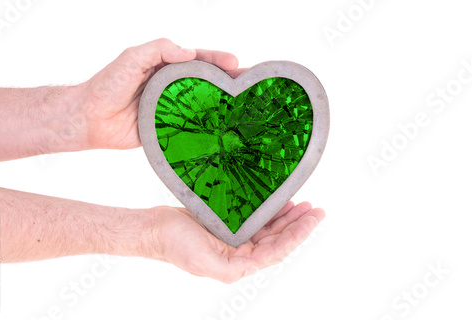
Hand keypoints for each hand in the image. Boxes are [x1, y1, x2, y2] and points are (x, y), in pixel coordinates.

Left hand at [77, 38, 243, 149]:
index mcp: (166, 66)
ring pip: (203, 105)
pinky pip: (191, 127)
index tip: (236, 63)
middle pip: (206, 82)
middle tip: (250, 85)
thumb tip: (189, 52)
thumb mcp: (131, 57)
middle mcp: (172, 87)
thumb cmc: (108, 84)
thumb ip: (158, 49)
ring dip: (223, 106)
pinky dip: (208, 128)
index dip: (218, 60)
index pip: (198, 60)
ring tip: (245, 107)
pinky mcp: (168, 129)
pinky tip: (224, 130)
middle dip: (228, 82)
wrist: (91, 119)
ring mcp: (172, 109)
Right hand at [151, 201, 324, 282]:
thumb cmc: (175, 245)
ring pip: (269, 228)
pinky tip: (279, 202)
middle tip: (316, 210)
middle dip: (298, 224)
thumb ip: (230, 269)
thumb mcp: (203, 261)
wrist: (155, 228)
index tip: (313, 219)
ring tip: (304, 204)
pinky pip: (255, 217)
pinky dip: (270, 211)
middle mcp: (240, 252)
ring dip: (287, 217)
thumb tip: (253, 268)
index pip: (277, 251)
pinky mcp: (228, 224)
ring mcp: (235, 238)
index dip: (297, 235)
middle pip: (278, 239)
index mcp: (238, 264)